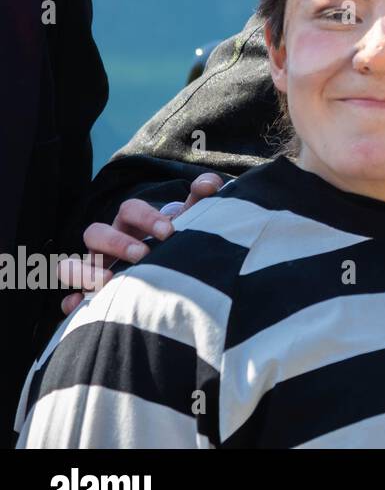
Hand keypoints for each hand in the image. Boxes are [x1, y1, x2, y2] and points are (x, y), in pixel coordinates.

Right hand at [58, 173, 225, 314]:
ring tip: (108, 281)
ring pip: (71, 265)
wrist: (176, 272)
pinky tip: (83, 305)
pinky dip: (72, 303)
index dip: (146, 217)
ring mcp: (96, 268)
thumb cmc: (177, 242)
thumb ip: (202, 200)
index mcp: (131, 223)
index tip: (169, 232)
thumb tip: (208, 184)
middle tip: (143, 254)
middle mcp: (108, 243)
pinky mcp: (92, 294)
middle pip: (95, 232)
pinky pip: (71, 299)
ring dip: (85, 271)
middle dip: (116, 242)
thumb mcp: (190, 221)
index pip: (129, 209)